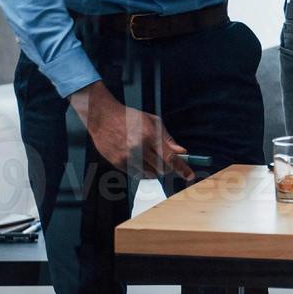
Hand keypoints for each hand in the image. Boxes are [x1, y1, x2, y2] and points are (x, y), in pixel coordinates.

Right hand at [69, 82, 194, 180]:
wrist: (103, 118)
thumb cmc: (130, 117)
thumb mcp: (153, 121)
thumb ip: (168, 138)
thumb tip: (182, 152)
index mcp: (150, 136)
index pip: (170, 158)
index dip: (182, 169)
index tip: (189, 176)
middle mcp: (139, 149)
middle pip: (161, 169)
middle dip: (167, 168)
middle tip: (165, 161)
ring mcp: (127, 157)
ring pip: (149, 174)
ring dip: (154, 169)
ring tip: (146, 154)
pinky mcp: (118, 163)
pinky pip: (136, 173)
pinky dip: (141, 169)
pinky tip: (135, 156)